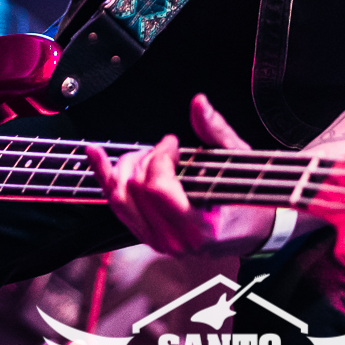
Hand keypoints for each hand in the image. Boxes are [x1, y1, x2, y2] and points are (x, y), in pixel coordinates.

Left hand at [85, 94, 277, 256]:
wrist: (249, 228)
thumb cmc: (246, 197)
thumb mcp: (236, 161)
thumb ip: (215, 132)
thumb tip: (198, 104)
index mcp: (198, 227)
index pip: (157, 189)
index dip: (160, 157)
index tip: (174, 144)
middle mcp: (174, 240)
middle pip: (134, 190)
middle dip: (146, 159)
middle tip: (166, 149)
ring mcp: (157, 241)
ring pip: (118, 199)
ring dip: (124, 167)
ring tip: (143, 153)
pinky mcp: (146, 235)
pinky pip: (116, 206)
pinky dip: (103, 177)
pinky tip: (94, 153)